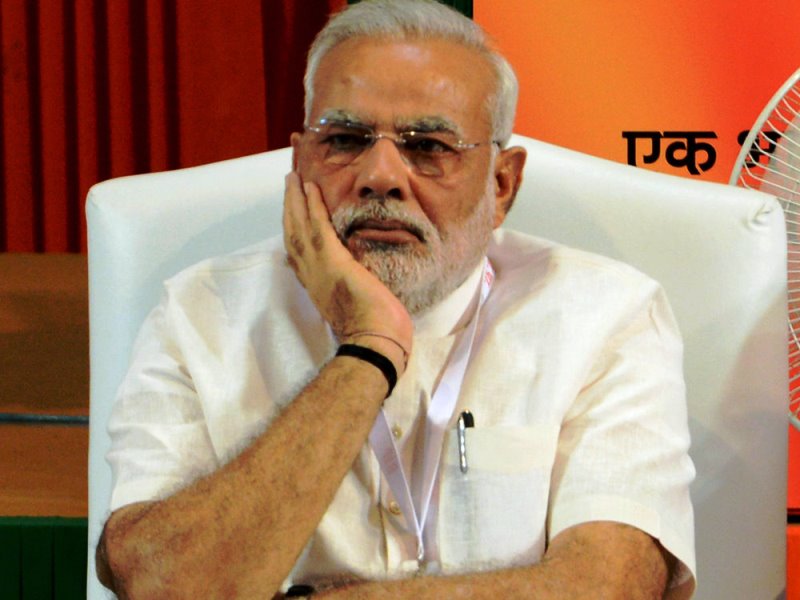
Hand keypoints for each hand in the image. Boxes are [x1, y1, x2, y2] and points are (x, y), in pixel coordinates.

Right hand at [283, 172, 412, 372]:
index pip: (298, 254)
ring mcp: (319, 267)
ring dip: (295, 199)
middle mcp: (311, 275)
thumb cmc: (374, 332)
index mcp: (317, 287)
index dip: (293, 231)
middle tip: (289, 184)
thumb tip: (359, 281)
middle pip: (292, 235)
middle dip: (289, 208)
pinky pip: (317, 226)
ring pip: (299, 226)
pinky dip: (311, 205)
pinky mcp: (333, 260)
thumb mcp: (355, 307)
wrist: (375, 343)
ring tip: (294, 177)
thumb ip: (351, 291)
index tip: (291, 216)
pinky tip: (310, 187)